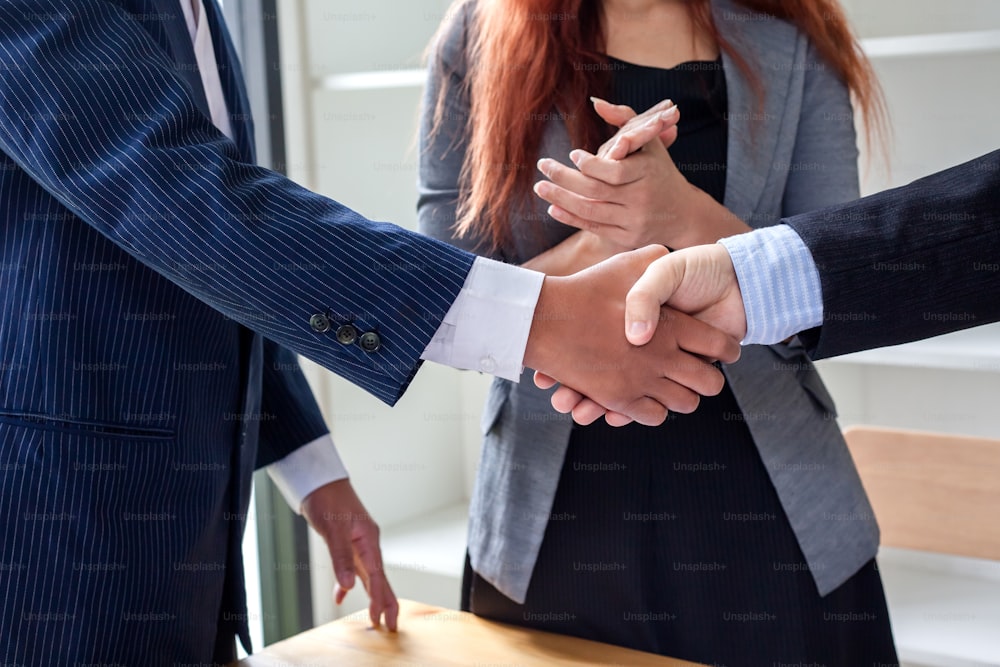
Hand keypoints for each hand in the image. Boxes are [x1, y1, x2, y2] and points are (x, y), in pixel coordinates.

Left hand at [300, 479, 398, 630]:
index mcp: (368, 540)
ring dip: (372, 596)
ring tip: (377, 617)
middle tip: (391, 625)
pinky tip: (341, 595)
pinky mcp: (348, 543)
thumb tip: (349, 586)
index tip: (381, 618)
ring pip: (369, 575)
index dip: (379, 598)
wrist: (320, 482)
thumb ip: (341, 558)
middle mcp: (367, 543)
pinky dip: (348, 583)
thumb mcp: (333, 529)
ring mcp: (359, 543)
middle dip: (385, 602)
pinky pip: (353, 568)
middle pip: (380, 578)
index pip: (377, 575)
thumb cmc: (328, 499)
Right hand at [523, 244, 740, 425]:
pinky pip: (654, 416)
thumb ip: (654, 261)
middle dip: (709, 378)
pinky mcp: (619, 399)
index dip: (725, 348)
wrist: (545, 319)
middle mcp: (662, 356)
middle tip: (702, 372)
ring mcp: (641, 381)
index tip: (724, 351)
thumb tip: (670, 256)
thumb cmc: (585, 289)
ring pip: (685, 403)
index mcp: (672, 325)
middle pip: (709, 382)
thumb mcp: (626, 264)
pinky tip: (650, 398)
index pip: (717, 344)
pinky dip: (655, 410)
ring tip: (677, 386)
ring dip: (684, 396)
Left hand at [534, 98, 747, 250]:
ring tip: (540, 187)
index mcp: (648, 172)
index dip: (590, 164)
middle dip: (564, 178)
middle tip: (542, 165)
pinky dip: (571, 218)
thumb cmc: (660, 171)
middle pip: (595, 190)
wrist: (683, 214)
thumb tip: (595, 102)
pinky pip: (594, 228)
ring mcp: (634, 221)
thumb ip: (624, 119)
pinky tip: (553, 207)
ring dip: (560, 199)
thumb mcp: (650, 142)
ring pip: (590, 211)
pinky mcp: (627, 238)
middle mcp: (641, 198)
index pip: (614, 171)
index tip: (571, 153)